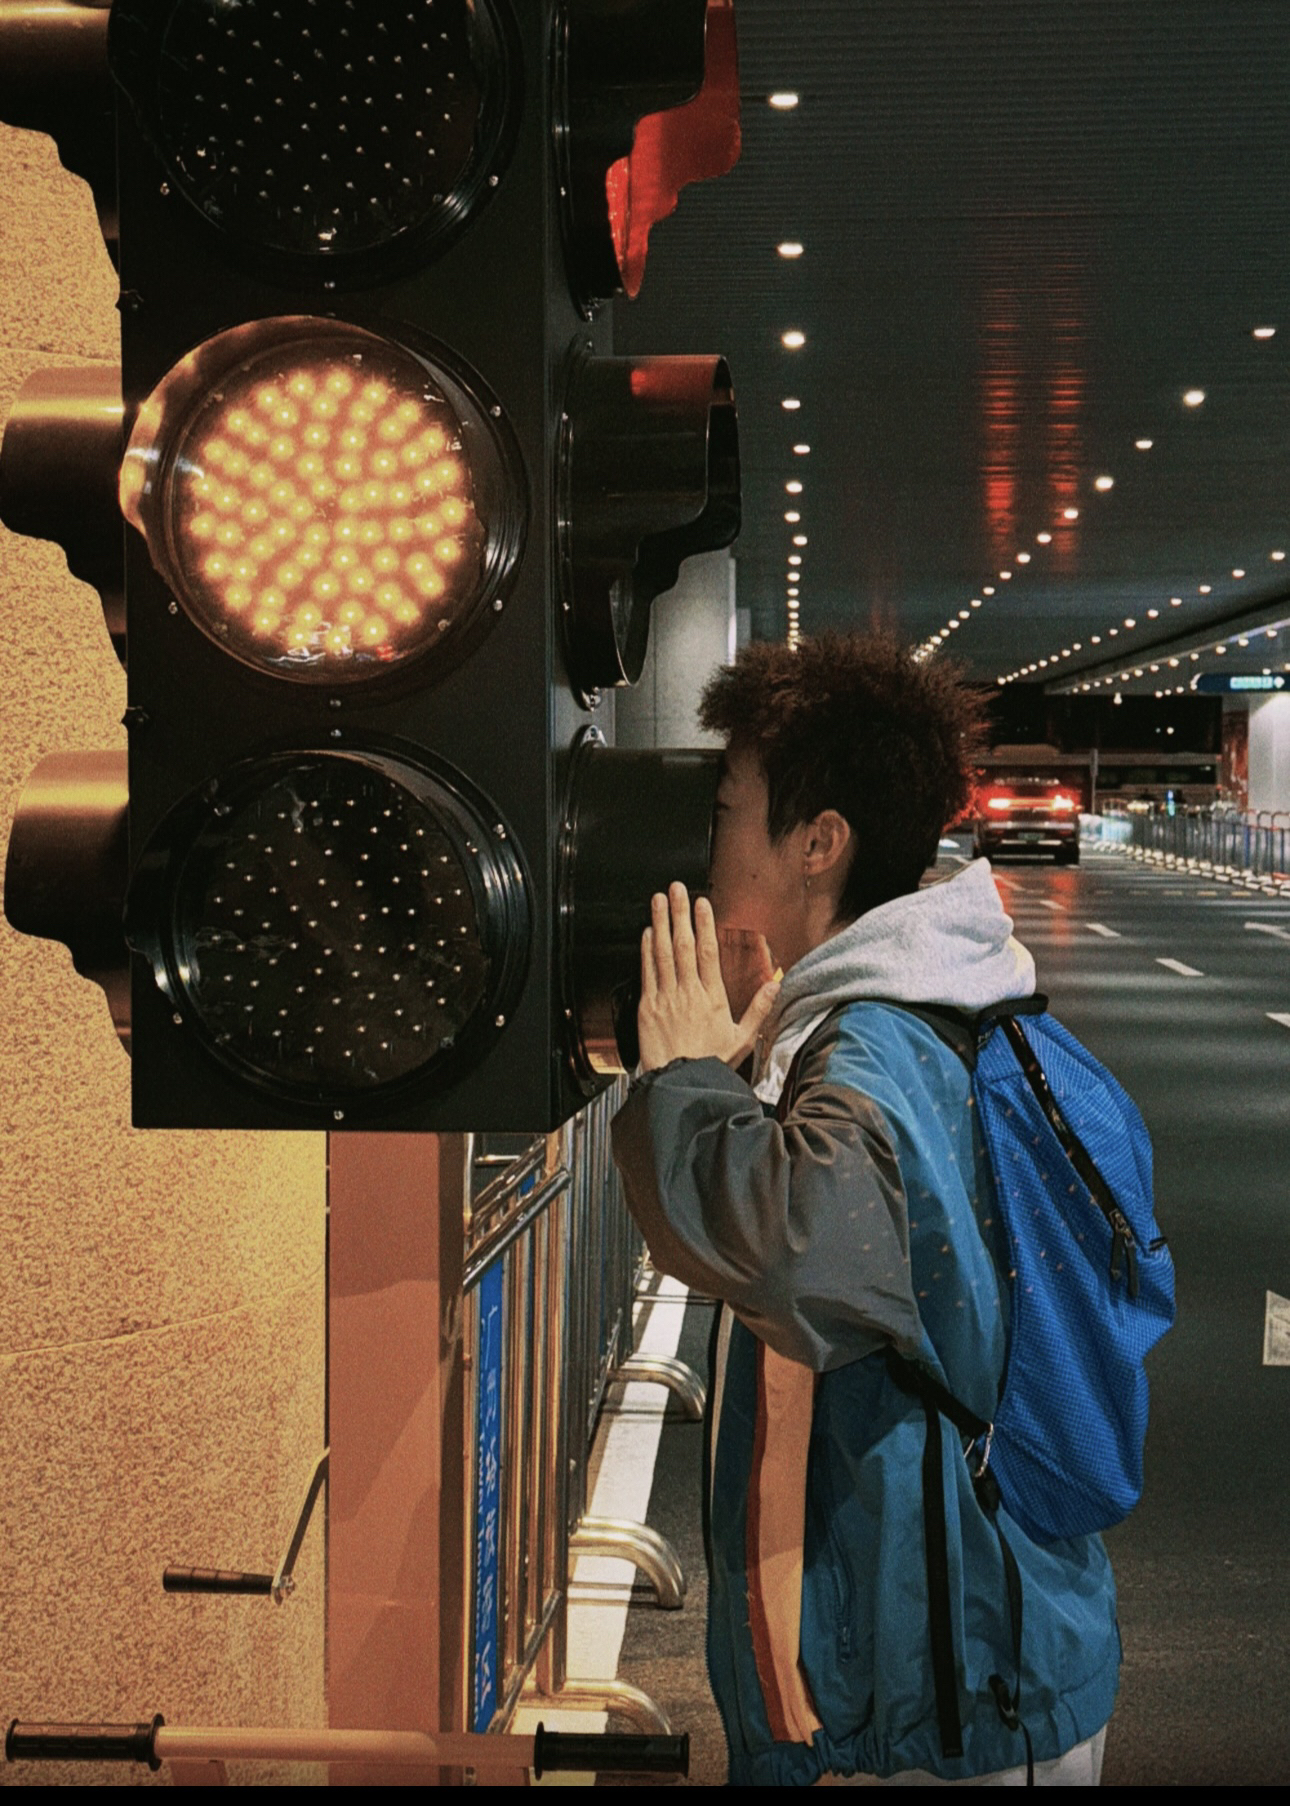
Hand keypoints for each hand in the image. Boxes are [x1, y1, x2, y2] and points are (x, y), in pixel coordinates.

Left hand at [637, 883, 781, 1072]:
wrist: (681, 1085)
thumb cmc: (710, 1065)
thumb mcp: (743, 1039)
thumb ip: (758, 1010)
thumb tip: (775, 986)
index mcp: (712, 997)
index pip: (708, 952)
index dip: (704, 924)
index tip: (702, 903)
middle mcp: (688, 993)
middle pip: (683, 944)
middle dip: (680, 913)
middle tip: (676, 888)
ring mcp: (666, 998)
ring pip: (662, 953)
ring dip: (660, 923)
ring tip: (659, 900)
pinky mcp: (648, 1008)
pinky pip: (647, 972)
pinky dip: (646, 950)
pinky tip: (647, 932)